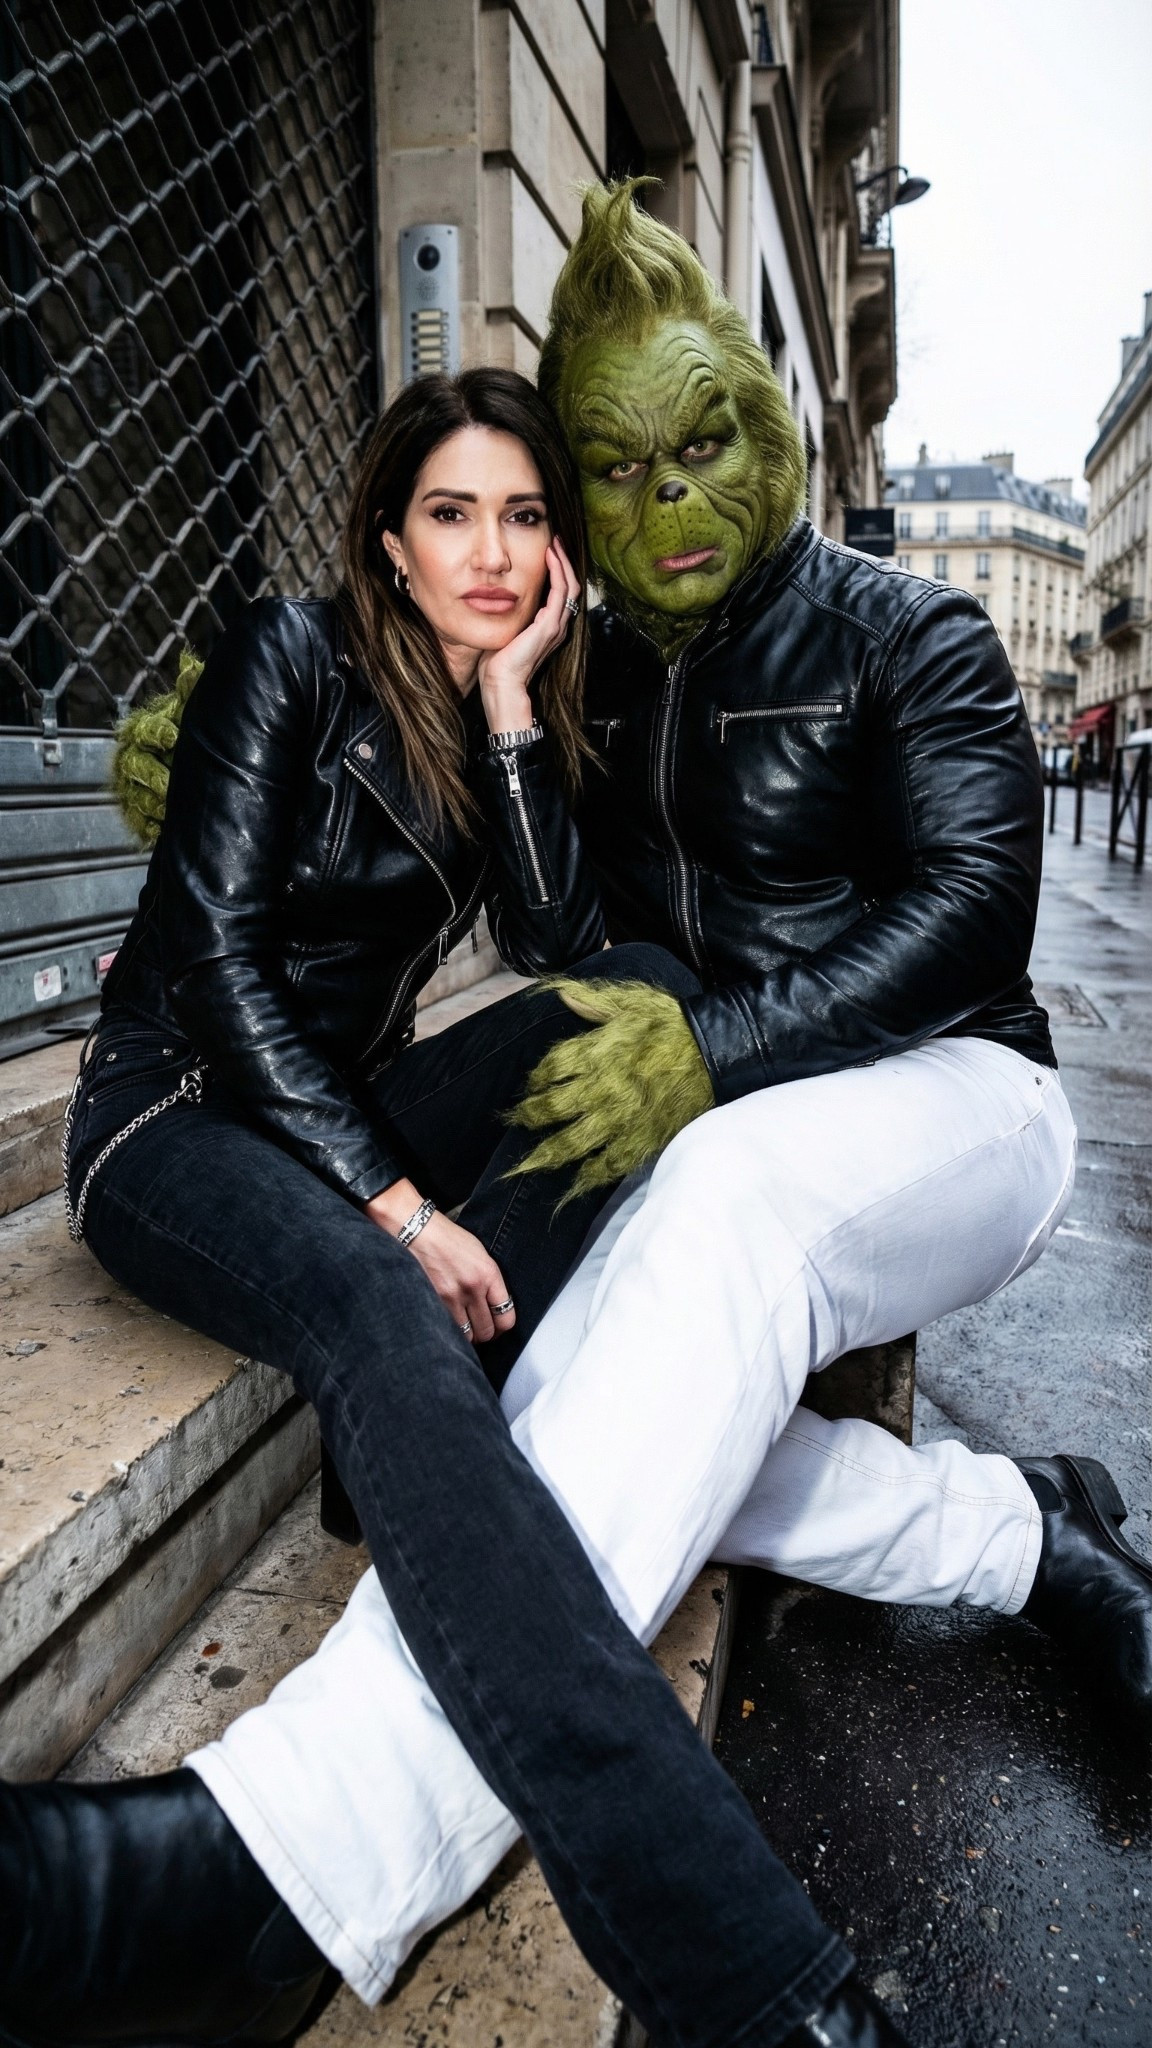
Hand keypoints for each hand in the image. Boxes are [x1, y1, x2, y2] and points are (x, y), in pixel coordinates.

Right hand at [112, 648, 202, 845]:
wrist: (184, 767)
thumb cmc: (184, 732)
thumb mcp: (189, 710)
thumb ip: (191, 689)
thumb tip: (191, 664)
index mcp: (142, 730)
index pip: (145, 729)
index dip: (157, 732)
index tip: (173, 736)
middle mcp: (132, 758)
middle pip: (135, 767)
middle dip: (152, 776)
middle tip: (169, 786)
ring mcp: (131, 787)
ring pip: (136, 796)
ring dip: (151, 803)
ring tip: (169, 809)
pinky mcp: (137, 815)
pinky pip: (139, 823)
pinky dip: (150, 827)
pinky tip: (162, 830)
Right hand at [365, 1180, 514, 1343]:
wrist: (418, 1230)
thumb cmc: (448, 1240)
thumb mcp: (480, 1255)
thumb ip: (490, 1282)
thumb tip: (497, 1308)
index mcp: (489, 1274)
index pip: (507, 1318)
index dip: (502, 1327)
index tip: (498, 1327)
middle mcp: (472, 1288)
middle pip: (487, 1332)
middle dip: (485, 1334)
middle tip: (480, 1329)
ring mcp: (451, 1297)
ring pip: (467, 1336)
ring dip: (466, 1335)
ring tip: (463, 1327)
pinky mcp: (432, 1302)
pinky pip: (447, 1329)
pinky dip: (449, 1331)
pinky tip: (448, 1323)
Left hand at [477, 537, 581, 734]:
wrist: (501, 684)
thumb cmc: (498, 664)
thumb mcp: (506, 631)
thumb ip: (510, 616)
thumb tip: (498, 598)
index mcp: (549, 628)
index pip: (561, 593)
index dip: (558, 571)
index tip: (549, 551)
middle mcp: (557, 626)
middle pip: (571, 586)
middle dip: (564, 561)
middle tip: (556, 540)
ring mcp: (556, 626)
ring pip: (570, 586)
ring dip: (563, 562)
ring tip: (555, 543)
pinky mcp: (549, 626)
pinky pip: (560, 592)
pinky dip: (558, 571)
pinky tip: (550, 556)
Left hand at [508, 978, 714, 1194]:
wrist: (714, 1051)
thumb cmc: (671, 1022)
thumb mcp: (629, 1000)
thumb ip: (591, 1000)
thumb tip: (559, 994)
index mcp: (593, 1053)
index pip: (549, 1068)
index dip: (535, 1079)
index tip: (530, 1085)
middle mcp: (599, 1088)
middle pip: (551, 1108)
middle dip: (529, 1117)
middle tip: (517, 1122)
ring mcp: (618, 1118)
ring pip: (571, 1142)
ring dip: (546, 1154)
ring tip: (525, 1165)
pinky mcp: (640, 1138)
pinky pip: (608, 1164)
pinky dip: (590, 1176)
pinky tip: (576, 1183)